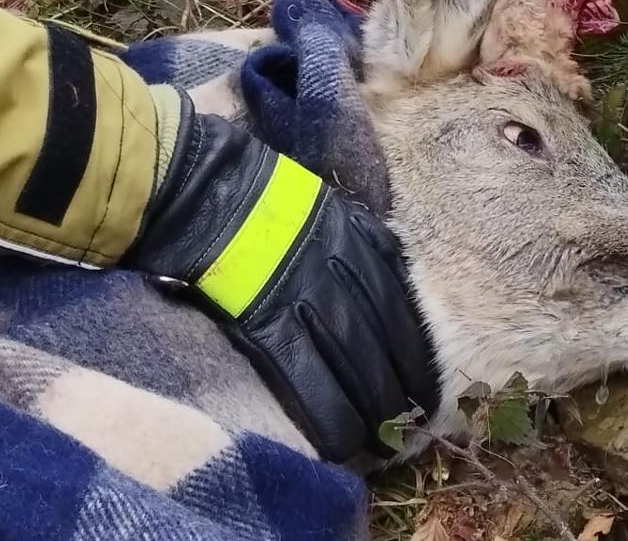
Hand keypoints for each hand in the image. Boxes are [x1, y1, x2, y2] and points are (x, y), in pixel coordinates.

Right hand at [124, 82, 439, 465]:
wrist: (201, 188)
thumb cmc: (258, 190)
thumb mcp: (326, 201)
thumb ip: (358, 235)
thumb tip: (386, 264)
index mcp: (357, 242)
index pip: (401, 310)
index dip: (415, 353)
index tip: (425, 382)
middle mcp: (339, 274)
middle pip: (384, 344)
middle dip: (401, 388)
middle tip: (410, 421)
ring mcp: (302, 301)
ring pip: (353, 366)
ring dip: (371, 408)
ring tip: (380, 439)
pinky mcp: (264, 323)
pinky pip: (305, 379)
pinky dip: (326, 412)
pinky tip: (339, 439)